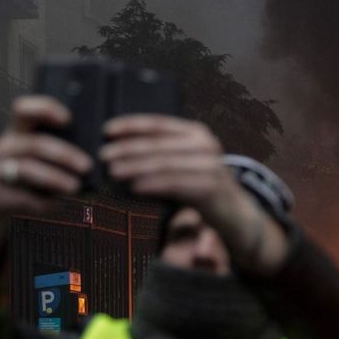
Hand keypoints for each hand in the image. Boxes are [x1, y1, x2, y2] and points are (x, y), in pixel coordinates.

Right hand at [0, 96, 91, 277]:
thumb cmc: (20, 177)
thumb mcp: (32, 159)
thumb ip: (54, 151)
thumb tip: (94, 155)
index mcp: (15, 133)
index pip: (24, 110)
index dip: (45, 109)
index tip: (69, 119)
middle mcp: (3, 148)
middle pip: (34, 144)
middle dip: (64, 154)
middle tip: (87, 166)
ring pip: (27, 170)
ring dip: (55, 178)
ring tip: (75, 187)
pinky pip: (21, 198)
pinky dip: (43, 203)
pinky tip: (58, 205)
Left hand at [102, 115, 288, 273]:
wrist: (235, 215)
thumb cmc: (201, 189)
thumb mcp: (183, 166)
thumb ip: (161, 155)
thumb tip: (118, 152)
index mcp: (196, 133)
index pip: (159, 123)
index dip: (131, 125)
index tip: (106, 130)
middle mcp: (205, 145)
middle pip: (159, 144)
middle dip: (128, 148)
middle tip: (103, 156)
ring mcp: (211, 165)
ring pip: (165, 163)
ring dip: (136, 167)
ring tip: (113, 172)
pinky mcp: (211, 187)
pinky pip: (175, 184)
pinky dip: (153, 185)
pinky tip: (135, 188)